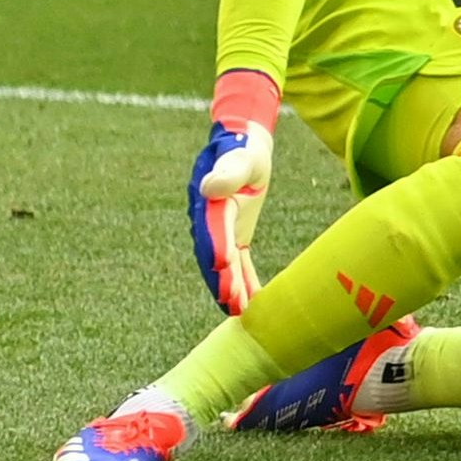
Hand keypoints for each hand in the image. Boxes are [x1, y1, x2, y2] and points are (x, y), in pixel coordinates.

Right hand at [191, 69, 276, 315]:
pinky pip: (239, 262)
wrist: (245, 147)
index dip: (217, 250)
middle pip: (215, 256)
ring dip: (232, 288)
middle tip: (232, 303)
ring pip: (226, 265)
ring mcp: (222, 232)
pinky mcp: (235, 236)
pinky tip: (252, 303)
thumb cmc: (243, 150)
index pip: (213, 231)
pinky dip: (244, 281)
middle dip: (222, 280)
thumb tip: (208, 188)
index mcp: (210, 205)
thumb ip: (226, 174)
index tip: (223, 267)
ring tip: (240, 313)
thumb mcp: (239, 158)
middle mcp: (211, 223)